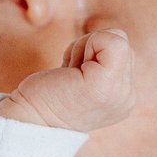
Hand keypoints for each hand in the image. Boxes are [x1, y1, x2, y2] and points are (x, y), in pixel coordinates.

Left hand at [0, 27, 135, 131]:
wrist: (29, 119)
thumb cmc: (47, 95)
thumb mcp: (84, 76)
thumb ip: (102, 61)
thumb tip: (113, 37)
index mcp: (123, 97)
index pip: (123, 49)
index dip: (93, 51)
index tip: (74, 75)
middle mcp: (127, 97)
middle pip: (120, 41)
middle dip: (89, 48)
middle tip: (70, 76)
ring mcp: (120, 93)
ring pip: (115, 38)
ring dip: (82, 49)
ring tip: (69, 77)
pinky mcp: (105, 85)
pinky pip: (111, 41)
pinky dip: (84, 45)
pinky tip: (69, 71)